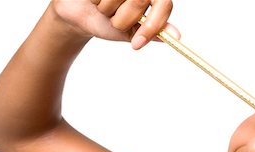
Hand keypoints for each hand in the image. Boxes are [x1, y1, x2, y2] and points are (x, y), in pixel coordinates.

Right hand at [51, 0, 178, 48]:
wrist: (79, 16)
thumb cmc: (107, 23)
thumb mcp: (130, 32)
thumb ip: (152, 32)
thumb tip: (175, 36)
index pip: (164, 5)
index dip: (152, 26)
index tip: (136, 44)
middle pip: (139, 0)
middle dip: (123, 20)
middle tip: (114, 21)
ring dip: (107, 9)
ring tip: (104, 8)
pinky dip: (97, 0)